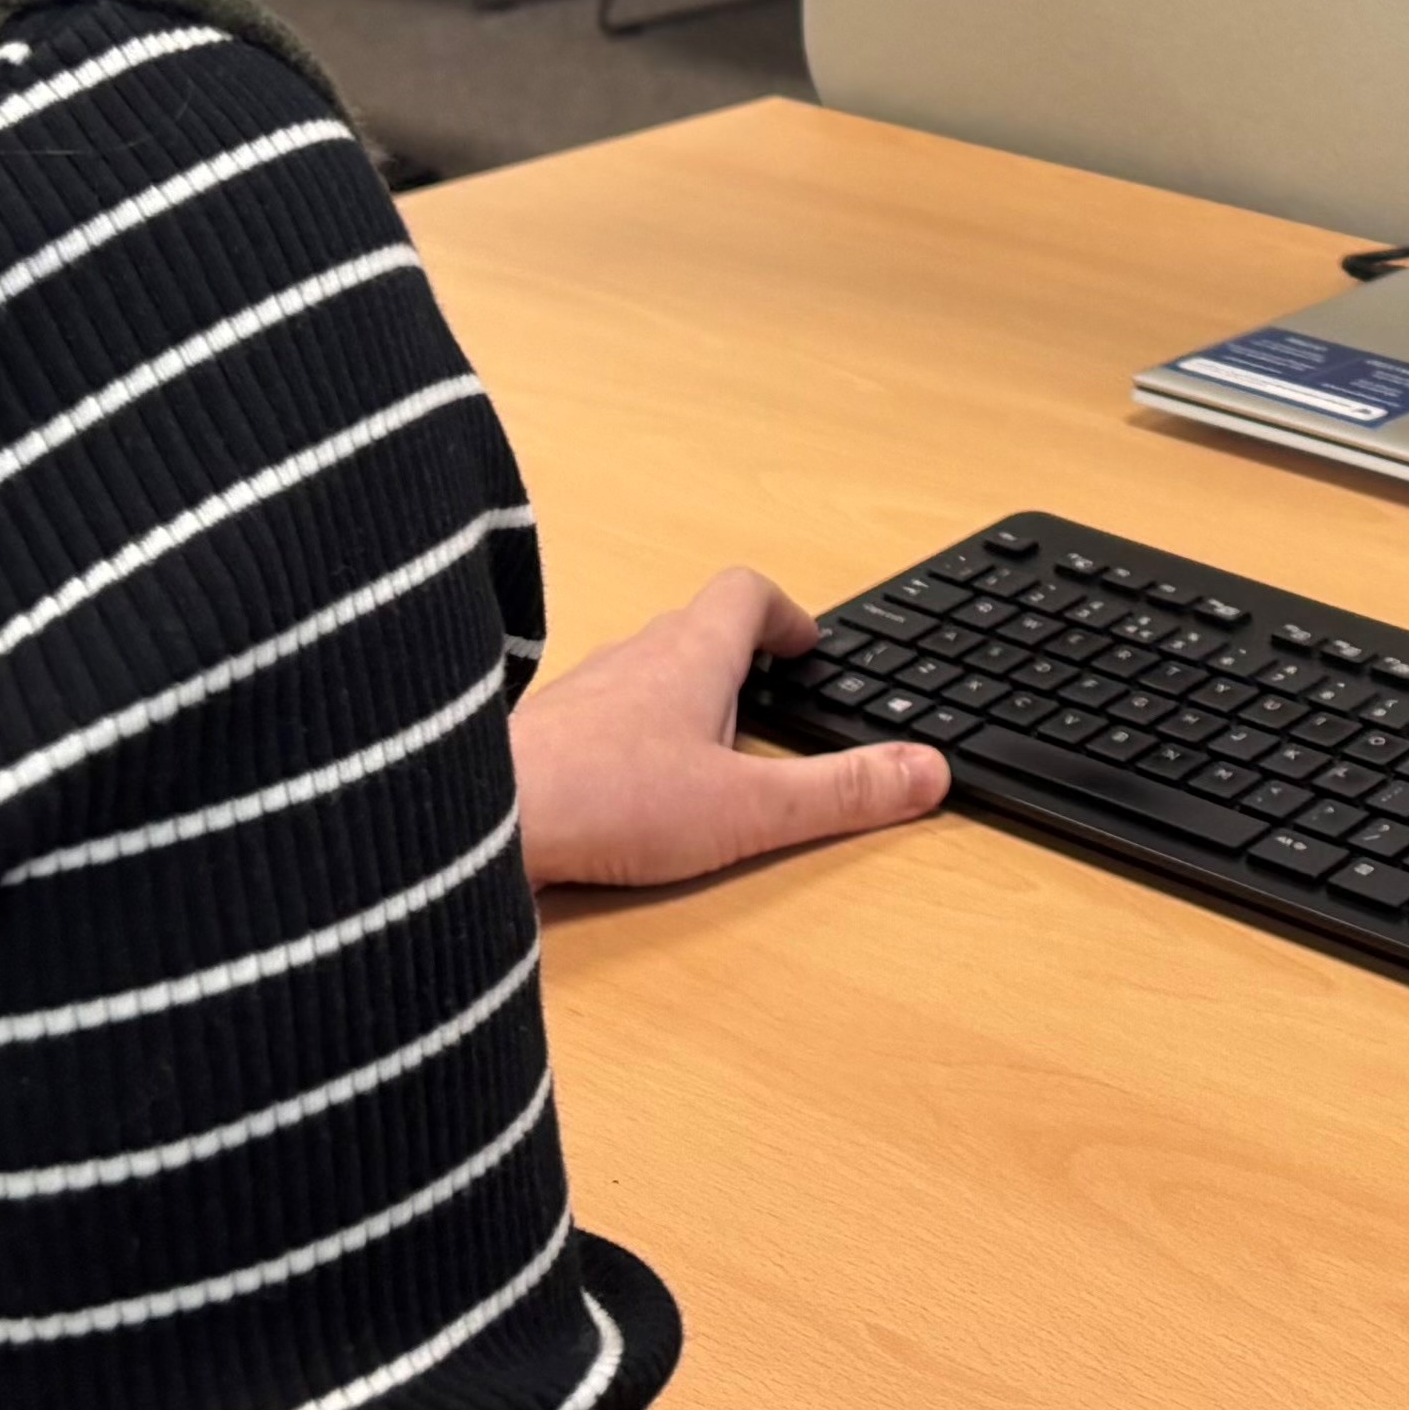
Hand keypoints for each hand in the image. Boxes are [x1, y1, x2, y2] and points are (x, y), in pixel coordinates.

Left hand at [509, 566, 948, 891]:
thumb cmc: (611, 801)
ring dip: (679, 695)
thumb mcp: (748, 809)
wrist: (481, 818)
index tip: (805, 644)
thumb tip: (927, 770)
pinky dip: (628, 735)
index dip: (783, 612)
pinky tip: (630, 791)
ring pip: (643, 669)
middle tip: (766, 700)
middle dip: (736, 658)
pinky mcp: (544, 733)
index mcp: (692, 653)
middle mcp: (634, 655)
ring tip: (705, 751)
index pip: (745, 592)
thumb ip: (839, 793)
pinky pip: (599, 714)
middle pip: (695, 628)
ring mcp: (582, 692)